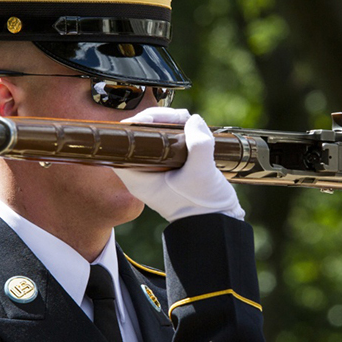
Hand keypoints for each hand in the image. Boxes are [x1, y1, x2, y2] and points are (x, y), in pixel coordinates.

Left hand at [112, 107, 244, 221]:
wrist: (218, 223)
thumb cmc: (202, 207)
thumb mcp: (201, 174)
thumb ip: (199, 146)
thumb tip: (194, 120)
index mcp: (137, 177)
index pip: (123, 143)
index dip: (136, 125)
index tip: (156, 119)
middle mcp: (144, 171)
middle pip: (141, 133)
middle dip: (159, 119)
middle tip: (180, 118)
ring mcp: (159, 167)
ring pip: (158, 134)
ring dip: (172, 122)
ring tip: (190, 123)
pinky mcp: (174, 164)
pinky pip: (171, 140)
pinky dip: (182, 130)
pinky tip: (194, 129)